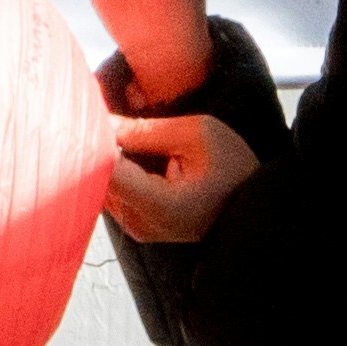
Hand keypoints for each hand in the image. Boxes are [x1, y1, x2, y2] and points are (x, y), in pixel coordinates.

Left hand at [106, 112, 257, 243]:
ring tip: (121, 133)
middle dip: (95, 149)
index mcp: (160, 205)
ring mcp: (139, 230)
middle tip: (101, 116)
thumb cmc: (232, 165)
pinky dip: (115, 172)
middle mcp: (143, 224)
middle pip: (98, 181)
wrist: (254, 204)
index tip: (92, 115)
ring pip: (101, 188)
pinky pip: (113, 195)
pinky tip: (129, 153)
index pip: (105, 172)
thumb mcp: (196, 134)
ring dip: (104, 160)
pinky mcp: (137, 227)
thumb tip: (101, 120)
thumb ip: (144, 130)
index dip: (93, 142)